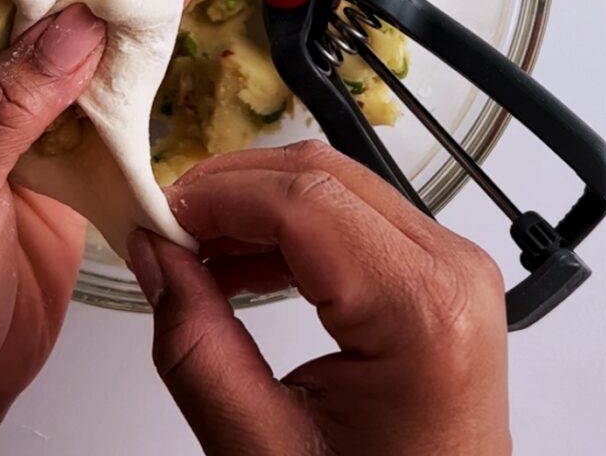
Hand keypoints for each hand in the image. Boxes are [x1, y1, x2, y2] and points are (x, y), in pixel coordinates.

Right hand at [127, 141, 510, 455]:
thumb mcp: (264, 451)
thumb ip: (197, 349)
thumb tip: (153, 255)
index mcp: (421, 312)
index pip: (303, 203)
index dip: (216, 197)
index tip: (153, 216)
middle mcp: (450, 270)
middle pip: (322, 177)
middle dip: (232, 191)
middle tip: (165, 228)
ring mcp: (451, 266)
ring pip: (336, 187)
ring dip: (256, 207)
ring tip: (193, 252)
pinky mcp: (438, 275)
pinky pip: (355, 220)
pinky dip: (289, 231)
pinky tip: (239, 265)